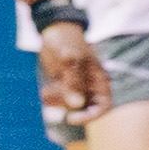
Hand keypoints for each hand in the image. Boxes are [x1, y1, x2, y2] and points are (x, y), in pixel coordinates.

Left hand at [40, 14, 109, 128]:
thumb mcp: (70, 59)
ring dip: (57, 102)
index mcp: (99, 80)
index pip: (103, 106)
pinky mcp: (62, 85)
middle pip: (83, 109)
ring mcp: (75, 86)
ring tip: (47, 91)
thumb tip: (76, 105)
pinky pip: (57, 98)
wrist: (54, 31)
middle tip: (55, 97)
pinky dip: (51, 97)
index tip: (71, 118)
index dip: (90, 116)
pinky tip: (46, 91)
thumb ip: (73, 81)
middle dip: (68, 107)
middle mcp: (89, 86)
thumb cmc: (68, 41)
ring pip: (68, 105)